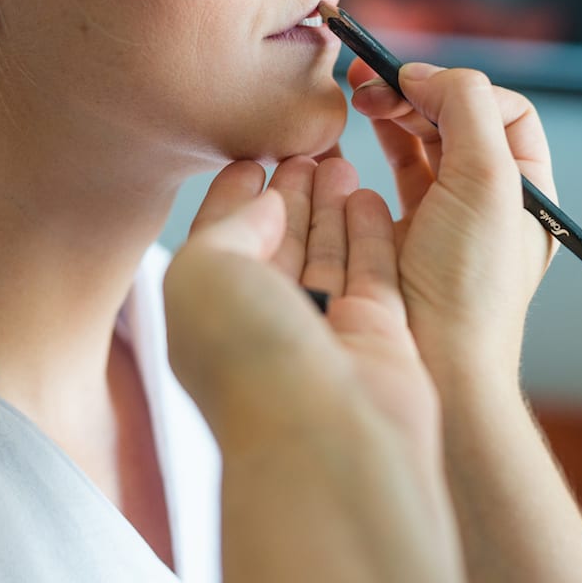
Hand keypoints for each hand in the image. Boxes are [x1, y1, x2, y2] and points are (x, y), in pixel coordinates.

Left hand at [164, 158, 478, 582]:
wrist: (323, 438)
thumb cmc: (248, 357)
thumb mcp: (205, 271)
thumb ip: (228, 226)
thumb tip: (267, 202)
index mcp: (208, 312)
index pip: (221, 238)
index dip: (236, 193)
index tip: (252, 152)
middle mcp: (264, 325)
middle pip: (277, 243)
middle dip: (288, 193)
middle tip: (306, 144)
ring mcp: (322, 334)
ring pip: (326, 254)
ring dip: (329, 206)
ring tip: (339, 156)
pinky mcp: (376, 340)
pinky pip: (373, 274)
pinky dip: (368, 235)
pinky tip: (368, 195)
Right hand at [348, 59, 557, 386]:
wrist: (433, 362)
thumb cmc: (469, 284)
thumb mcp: (490, 181)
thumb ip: (466, 109)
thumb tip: (425, 75)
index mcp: (528, 188)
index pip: (503, 108)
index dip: (457, 86)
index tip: (411, 86)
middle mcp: (492, 199)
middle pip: (458, 118)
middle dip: (415, 92)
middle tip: (368, 83)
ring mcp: (447, 217)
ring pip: (424, 142)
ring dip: (392, 113)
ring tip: (357, 97)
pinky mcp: (406, 234)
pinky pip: (395, 174)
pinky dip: (376, 146)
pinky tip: (353, 136)